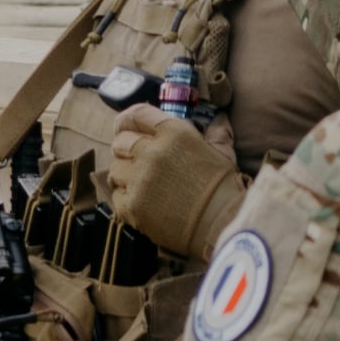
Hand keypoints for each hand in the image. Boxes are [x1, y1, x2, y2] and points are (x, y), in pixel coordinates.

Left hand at [86, 105, 243, 265]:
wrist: (222, 225)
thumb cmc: (224, 189)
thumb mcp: (223, 153)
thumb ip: (215, 133)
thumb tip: (219, 118)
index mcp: (175, 133)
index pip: (136, 115)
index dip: (127, 120)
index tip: (124, 126)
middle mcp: (152, 152)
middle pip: (120, 141)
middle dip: (126, 149)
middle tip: (138, 160)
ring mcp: (139, 179)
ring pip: (115, 168)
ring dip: (125, 175)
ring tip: (145, 185)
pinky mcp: (131, 204)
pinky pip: (116, 194)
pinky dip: (126, 197)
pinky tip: (145, 202)